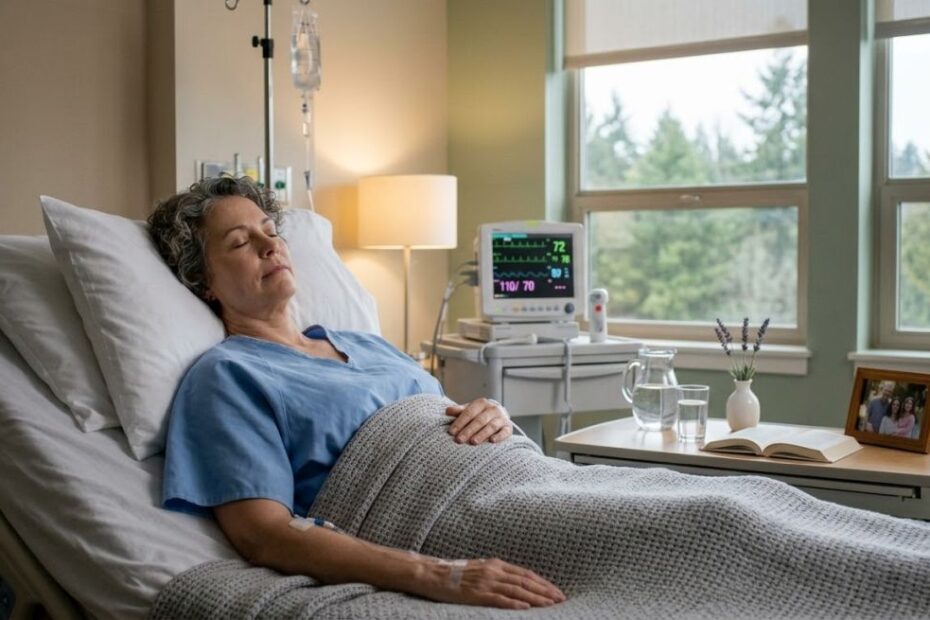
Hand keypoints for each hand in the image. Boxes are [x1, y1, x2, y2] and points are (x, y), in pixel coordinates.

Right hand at [427, 558, 564, 608]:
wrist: (431, 573)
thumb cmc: (454, 573)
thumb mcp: (479, 569)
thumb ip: (496, 574)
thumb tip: (515, 583)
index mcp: (496, 564)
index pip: (526, 574)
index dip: (543, 583)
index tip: (557, 591)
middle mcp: (493, 571)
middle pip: (525, 582)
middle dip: (545, 591)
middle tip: (561, 600)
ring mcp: (485, 582)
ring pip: (516, 591)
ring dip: (536, 599)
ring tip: (550, 605)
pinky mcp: (476, 594)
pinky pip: (499, 599)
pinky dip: (514, 604)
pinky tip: (526, 608)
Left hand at [446, 398, 512, 444]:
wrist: (498, 415)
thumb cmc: (480, 414)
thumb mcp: (469, 410)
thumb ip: (459, 411)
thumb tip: (447, 411)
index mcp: (481, 403)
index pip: (469, 413)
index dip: (460, 422)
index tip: (451, 432)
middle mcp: (493, 409)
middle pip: (479, 420)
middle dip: (468, 430)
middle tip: (459, 440)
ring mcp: (502, 418)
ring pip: (491, 426)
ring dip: (482, 434)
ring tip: (473, 442)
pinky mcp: (508, 427)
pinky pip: (505, 432)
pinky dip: (499, 436)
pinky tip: (492, 441)